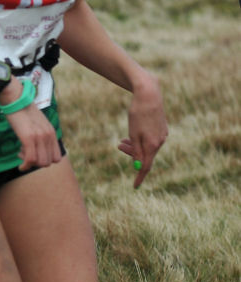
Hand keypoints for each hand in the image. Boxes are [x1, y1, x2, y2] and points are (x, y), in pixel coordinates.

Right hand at [4, 102, 61, 170]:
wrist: (15, 98)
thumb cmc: (22, 110)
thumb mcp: (37, 122)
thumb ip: (41, 133)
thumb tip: (36, 144)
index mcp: (52, 132)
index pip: (56, 158)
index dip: (45, 160)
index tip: (34, 154)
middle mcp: (48, 136)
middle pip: (48, 162)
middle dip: (36, 163)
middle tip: (25, 154)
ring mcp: (39, 137)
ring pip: (40, 163)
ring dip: (30, 163)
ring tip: (21, 153)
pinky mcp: (28, 138)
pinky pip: (30, 159)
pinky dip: (25, 166)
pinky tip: (20, 165)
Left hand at [120, 73, 166, 187]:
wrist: (149, 95)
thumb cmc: (138, 114)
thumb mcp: (134, 133)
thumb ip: (137, 150)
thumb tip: (138, 167)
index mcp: (153, 145)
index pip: (146, 166)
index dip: (139, 177)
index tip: (134, 186)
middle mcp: (160, 141)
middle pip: (146, 155)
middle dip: (132, 154)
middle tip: (119, 145)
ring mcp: (163, 134)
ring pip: (148, 146)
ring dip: (135, 146)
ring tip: (123, 140)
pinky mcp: (162, 127)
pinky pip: (151, 139)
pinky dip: (141, 139)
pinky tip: (134, 133)